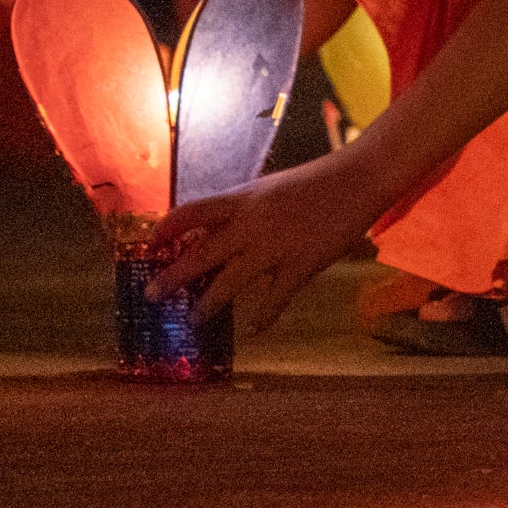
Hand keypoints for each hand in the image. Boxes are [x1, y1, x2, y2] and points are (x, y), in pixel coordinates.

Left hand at [149, 149, 382, 336]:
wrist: (359, 179)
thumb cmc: (314, 181)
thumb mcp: (269, 189)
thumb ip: (242, 210)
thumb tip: (211, 232)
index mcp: (245, 198)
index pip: (194, 211)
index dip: (167, 228)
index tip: (149, 244)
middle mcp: (253, 223)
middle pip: (201, 254)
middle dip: (173, 277)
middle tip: (152, 295)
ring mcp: (276, 246)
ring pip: (228, 283)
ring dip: (207, 304)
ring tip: (194, 319)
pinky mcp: (300, 265)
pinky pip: (274, 299)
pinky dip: (262, 317)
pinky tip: (255, 327)